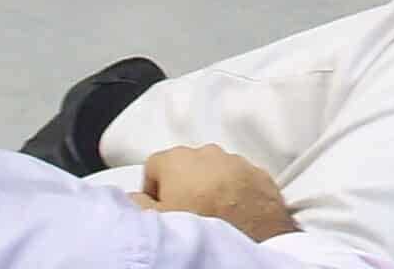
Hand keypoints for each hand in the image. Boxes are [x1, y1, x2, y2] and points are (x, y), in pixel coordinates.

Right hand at [134, 144, 294, 243]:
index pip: (153, 165)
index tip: (158, 207)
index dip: (152, 190)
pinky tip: (233, 216)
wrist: (251, 240)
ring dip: (211, 188)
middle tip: (184, 214)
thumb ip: (136, 203)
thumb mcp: (156, 220)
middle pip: (185, 166)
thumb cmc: (203, 227)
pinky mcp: (260, 176)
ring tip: (210, 217)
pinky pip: (240, 180)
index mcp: (178, 159)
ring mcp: (238, 162)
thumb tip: (132, 198)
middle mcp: (209, 153)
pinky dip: (235, 193)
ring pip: (215, 171)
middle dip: (183, 186)